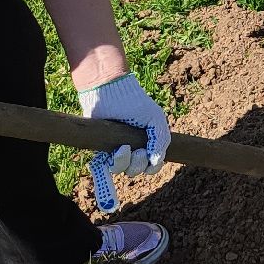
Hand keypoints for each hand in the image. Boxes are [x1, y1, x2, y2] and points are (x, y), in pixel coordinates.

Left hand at [78, 72, 169, 213]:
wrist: (111, 93)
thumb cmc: (135, 104)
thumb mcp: (156, 119)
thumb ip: (161, 140)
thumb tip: (156, 161)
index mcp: (147, 143)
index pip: (152, 165)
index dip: (152, 167)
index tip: (150, 159)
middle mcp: (132, 148)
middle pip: (136, 169)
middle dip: (138, 164)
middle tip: (137, 151)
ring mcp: (116, 149)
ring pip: (121, 169)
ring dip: (124, 162)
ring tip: (122, 148)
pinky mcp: (102, 148)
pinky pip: (105, 165)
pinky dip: (110, 162)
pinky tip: (114, 151)